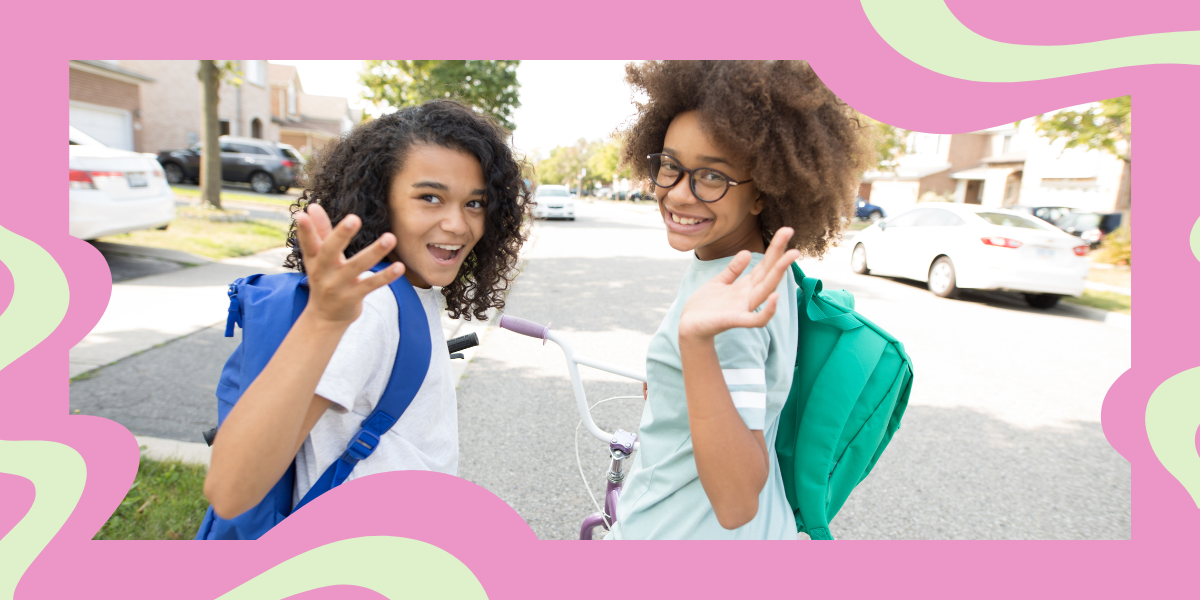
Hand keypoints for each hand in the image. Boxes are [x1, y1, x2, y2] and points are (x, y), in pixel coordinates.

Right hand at [294, 204, 404, 324]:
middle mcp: (323, 272)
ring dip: (374, 252)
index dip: (305, 230)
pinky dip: (386, 276)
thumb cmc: (324, 279)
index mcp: (314, 259)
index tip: (301, 215)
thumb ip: (319, 231)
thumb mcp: (318, 258)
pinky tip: (399, 266)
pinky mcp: (353, 297)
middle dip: (341, 235)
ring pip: (357, 266)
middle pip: (330, 251)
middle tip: (353, 218)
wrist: (325, 317)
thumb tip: (313, 206)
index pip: (308, 242)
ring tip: (390, 238)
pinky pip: (371, 285)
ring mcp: (338, 286)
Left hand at [678, 228, 800, 340]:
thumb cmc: (705, 307)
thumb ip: (734, 270)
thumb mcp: (719, 282)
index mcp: (745, 286)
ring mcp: (743, 308)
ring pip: (766, 290)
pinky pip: (756, 319)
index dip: (775, 248)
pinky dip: (768, 311)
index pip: (764, 264)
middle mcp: (748, 296)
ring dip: (779, 273)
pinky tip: (775, 296)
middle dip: (780, 253)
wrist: (689, 327)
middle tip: (790, 231)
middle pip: (768, 273)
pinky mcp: (735, 321)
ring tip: (790, 255)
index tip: (786, 230)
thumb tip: (748, 252)